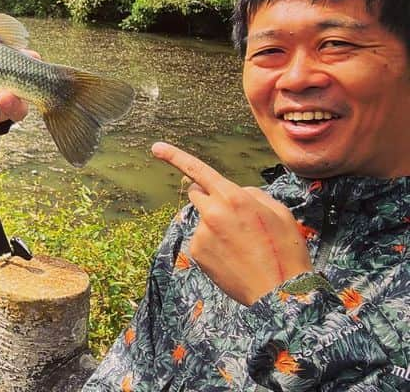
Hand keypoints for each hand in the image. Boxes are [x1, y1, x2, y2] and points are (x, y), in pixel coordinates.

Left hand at [152, 142, 312, 305]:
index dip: (174, 156)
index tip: (156, 148)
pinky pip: (202, 239)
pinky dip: (213, 244)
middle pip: (197, 193)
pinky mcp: (197, 252)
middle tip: (231, 216)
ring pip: (203, 219)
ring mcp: (201, 233)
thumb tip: (237, 192)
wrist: (280, 292)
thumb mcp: (279, 212)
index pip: (199, 170)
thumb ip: (252, 194)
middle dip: (208, 196)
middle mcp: (212, 212)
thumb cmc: (285, 250)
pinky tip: (233, 257)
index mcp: (234, 197)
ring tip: (243, 246)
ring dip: (215, 225)